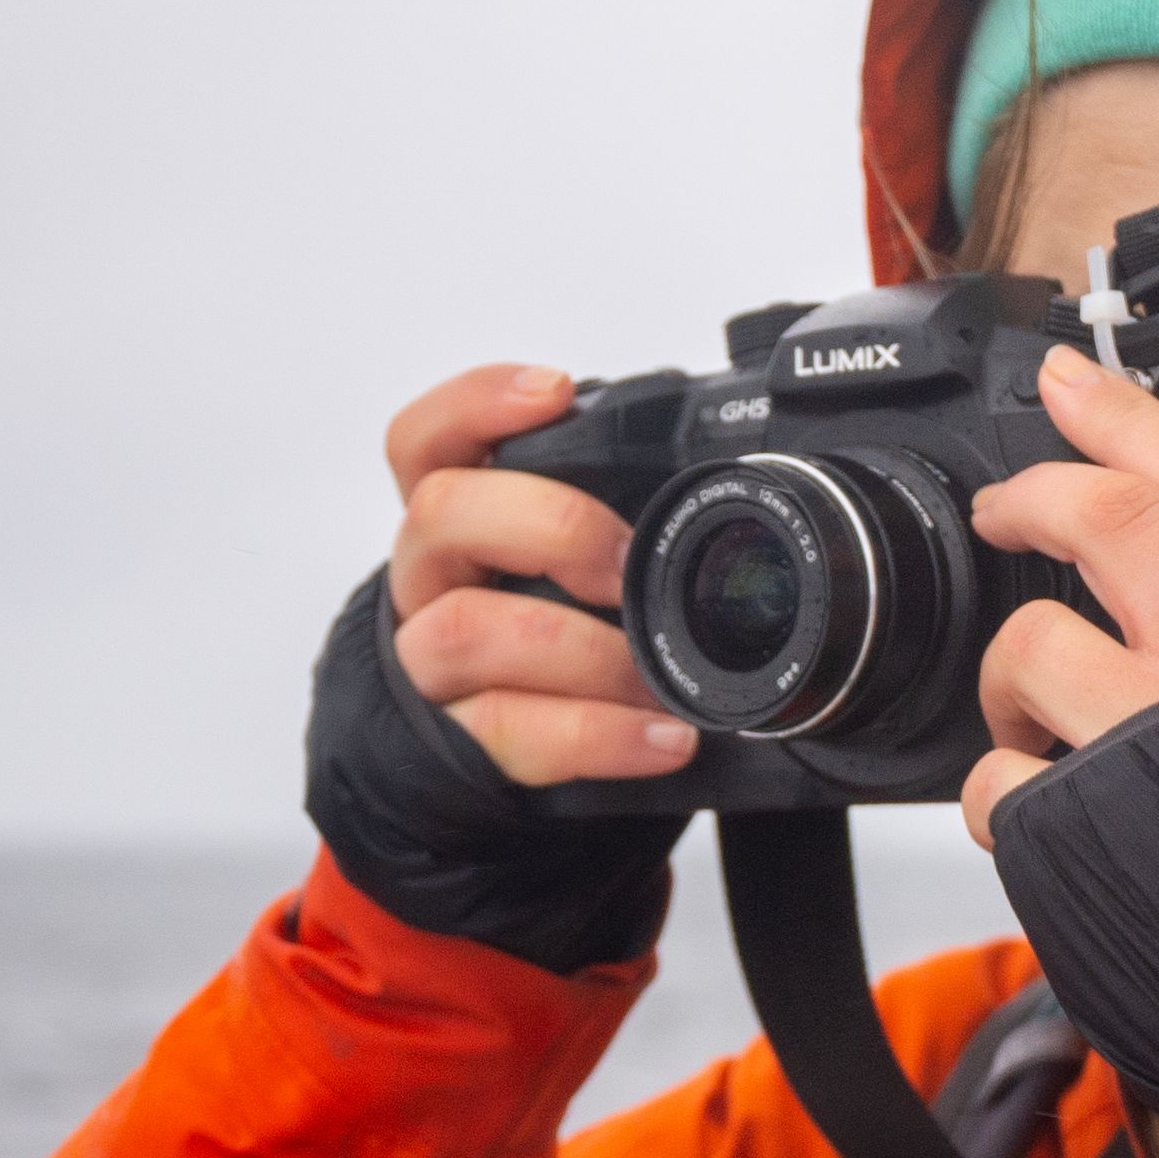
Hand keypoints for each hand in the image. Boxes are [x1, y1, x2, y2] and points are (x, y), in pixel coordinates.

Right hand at [379, 365, 700, 789]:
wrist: (506, 766)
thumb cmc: (551, 649)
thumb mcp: (568, 572)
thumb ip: (609, 519)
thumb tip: (732, 472)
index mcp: (456, 524)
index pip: (427, 441)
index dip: (476, 403)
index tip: (556, 391)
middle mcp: (427, 583)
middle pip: (441, 514)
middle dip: (552, 525)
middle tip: (627, 563)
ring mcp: (426, 666)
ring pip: (466, 629)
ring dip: (582, 650)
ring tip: (658, 678)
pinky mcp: (452, 746)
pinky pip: (510, 731)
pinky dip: (597, 735)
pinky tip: (662, 739)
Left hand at [955, 352, 1158, 847]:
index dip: (1131, 418)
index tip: (1071, 378)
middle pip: (1107, 521)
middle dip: (1036, 494)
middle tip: (1003, 507)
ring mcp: (1144, 739)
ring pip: (1030, 647)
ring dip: (1007, 682)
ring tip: (1023, 724)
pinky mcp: (1075, 821)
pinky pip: (995, 783)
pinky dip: (997, 799)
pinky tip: (1032, 822)